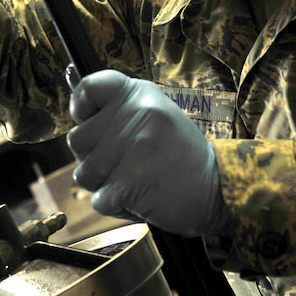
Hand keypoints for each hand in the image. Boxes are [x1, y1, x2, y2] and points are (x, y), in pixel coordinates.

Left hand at [68, 70, 228, 236]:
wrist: (219, 190)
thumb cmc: (182, 158)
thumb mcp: (157, 117)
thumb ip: (120, 112)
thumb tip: (76, 108)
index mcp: (140, 94)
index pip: (88, 89)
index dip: (80, 109)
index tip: (87, 122)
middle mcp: (136, 113)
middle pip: (78, 140)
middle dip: (94, 159)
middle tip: (130, 164)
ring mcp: (134, 146)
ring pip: (84, 173)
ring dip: (106, 186)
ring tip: (138, 181)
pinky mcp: (130, 180)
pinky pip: (100, 200)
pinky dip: (117, 207)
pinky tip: (143, 198)